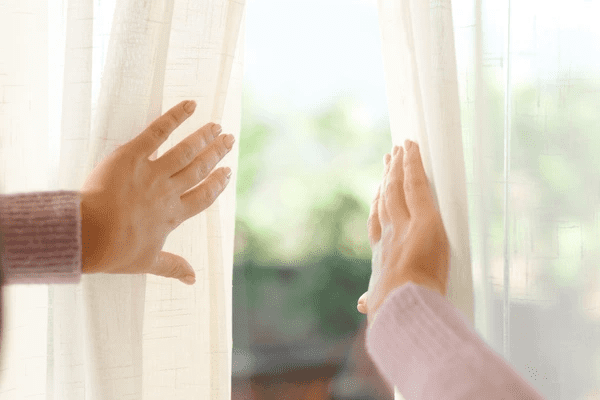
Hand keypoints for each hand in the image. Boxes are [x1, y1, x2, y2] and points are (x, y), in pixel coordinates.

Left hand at [79, 100, 234, 284]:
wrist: (87, 236)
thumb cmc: (114, 251)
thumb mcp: (146, 263)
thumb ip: (172, 266)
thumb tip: (193, 279)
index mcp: (173, 215)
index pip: (203, 196)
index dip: (217, 183)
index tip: (227, 172)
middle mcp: (168, 192)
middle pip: (199, 169)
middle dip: (216, 153)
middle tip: (229, 139)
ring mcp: (152, 172)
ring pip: (186, 151)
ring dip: (204, 137)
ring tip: (217, 126)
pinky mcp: (132, 155)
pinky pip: (158, 132)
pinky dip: (175, 117)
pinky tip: (190, 105)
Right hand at [357, 139, 449, 325]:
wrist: (402, 307)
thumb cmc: (392, 310)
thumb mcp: (378, 304)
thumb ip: (371, 300)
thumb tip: (362, 305)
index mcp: (380, 254)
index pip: (377, 222)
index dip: (376, 204)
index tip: (376, 191)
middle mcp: (389, 234)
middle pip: (385, 199)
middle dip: (386, 178)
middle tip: (387, 160)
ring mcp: (404, 224)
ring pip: (398, 187)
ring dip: (398, 166)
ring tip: (398, 149)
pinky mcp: (424, 219)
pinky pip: (416, 185)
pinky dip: (412, 165)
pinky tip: (410, 149)